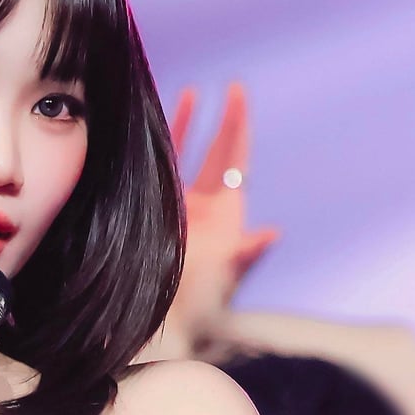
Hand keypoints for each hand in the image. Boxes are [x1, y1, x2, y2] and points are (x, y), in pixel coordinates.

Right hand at [159, 82, 280, 354]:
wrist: (166, 327)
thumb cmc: (201, 308)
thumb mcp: (227, 279)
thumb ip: (247, 256)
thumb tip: (271, 234)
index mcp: (227, 212)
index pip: (234, 157)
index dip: (236, 124)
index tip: (236, 91)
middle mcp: (204, 206)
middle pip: (213, 151)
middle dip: (217, 120)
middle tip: (221, 87)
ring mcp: (178, 209)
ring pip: (182, 158)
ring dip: (184, 127)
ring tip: (186, 93)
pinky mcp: (151, 215)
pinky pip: (153, 175)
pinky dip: (153, 152)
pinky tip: (144, 130)